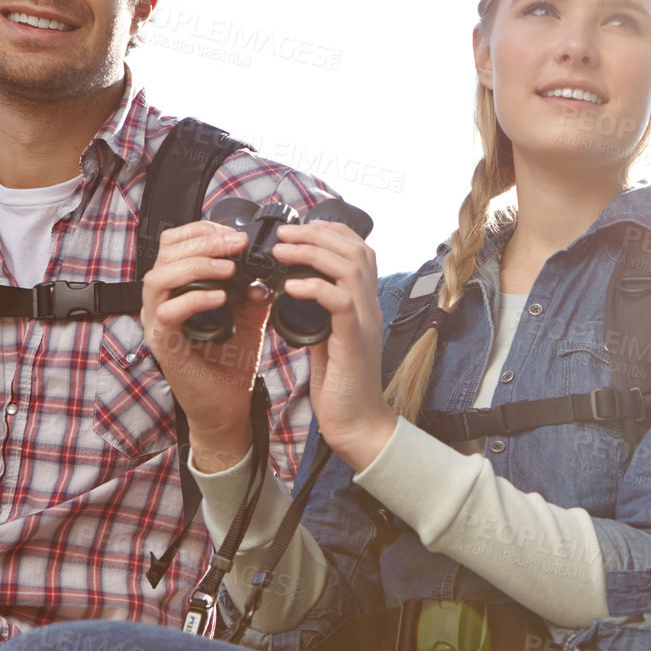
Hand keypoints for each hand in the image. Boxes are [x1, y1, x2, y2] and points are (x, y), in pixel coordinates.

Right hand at [140, 221, 269, 470]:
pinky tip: (220, 297)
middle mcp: (161, 302)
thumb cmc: (231, 362)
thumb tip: (267, 271)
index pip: (175, 243)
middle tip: (236, 244)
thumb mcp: (249, 318)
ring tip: (228, 267)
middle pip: (164, 253)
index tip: (234, 232)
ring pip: (157, 278)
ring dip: (195, 266)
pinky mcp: (163, 345)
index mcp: (178, 289)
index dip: (203, 231)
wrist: (228, 406)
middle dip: (203, 242)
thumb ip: (254, 292)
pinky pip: (167, 313)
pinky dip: (193, 299)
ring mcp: (157, 323)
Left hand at [270, 220, 397, 469]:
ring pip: (349, 268)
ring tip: (281, 251)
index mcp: (363, 304)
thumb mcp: (327, 336)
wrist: (357, 422)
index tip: (301, 228)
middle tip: (283, 234)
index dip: (331, 232)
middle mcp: (369, 307)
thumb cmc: (340, 383)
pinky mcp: (354, 341)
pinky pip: (340, 302)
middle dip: (317, 234)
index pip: (358, 251)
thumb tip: (293, 288)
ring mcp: (365, 322)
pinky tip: (290, 287)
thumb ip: (318, 311)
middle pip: (356, 250)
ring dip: (312, 253)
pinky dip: (314, 288)